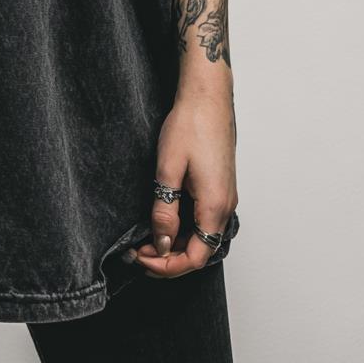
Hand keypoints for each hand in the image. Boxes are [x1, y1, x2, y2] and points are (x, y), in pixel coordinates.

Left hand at [131, 88, 237, 278]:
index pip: (195, 257)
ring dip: (176, 243)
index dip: (167, 266)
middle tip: (137, 251)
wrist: (207, 97)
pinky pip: (204, 219)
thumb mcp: (168, 169)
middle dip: (168, 257)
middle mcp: (226, 206)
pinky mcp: (220, 186)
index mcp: (215, 206)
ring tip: (146, 238)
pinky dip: (184, 228)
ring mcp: (225, 196)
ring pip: (202, 236)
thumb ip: (165, 210)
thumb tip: (162, 243)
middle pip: (200, 250)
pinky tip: (164, 219)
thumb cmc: (190, 125)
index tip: (141, 258)